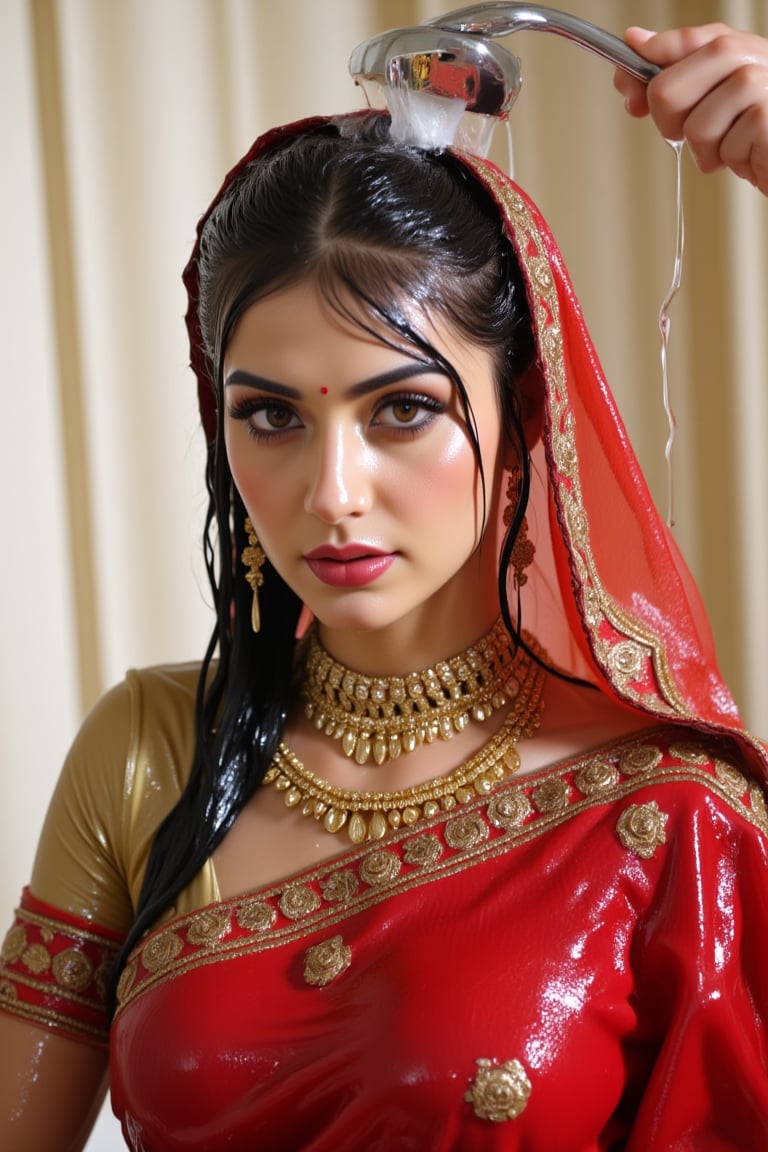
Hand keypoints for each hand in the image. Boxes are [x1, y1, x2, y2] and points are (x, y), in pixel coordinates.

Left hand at [614, 25, 767, 194]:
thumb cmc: (752, 133)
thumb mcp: (709, 99)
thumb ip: (672, 73)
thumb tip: (635, 40)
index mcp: (736, 45)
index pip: (681, 42)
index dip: (645, 67)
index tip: (634, 93)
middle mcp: (751, 56)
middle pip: (667, 91)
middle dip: (670, 124)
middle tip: (695, 132)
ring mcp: (762, 83)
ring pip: (694, 128)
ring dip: (706, 151)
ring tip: (731, 144)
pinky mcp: (766, 117)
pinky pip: (721, 150)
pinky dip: (730, 161)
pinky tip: (750, 152)